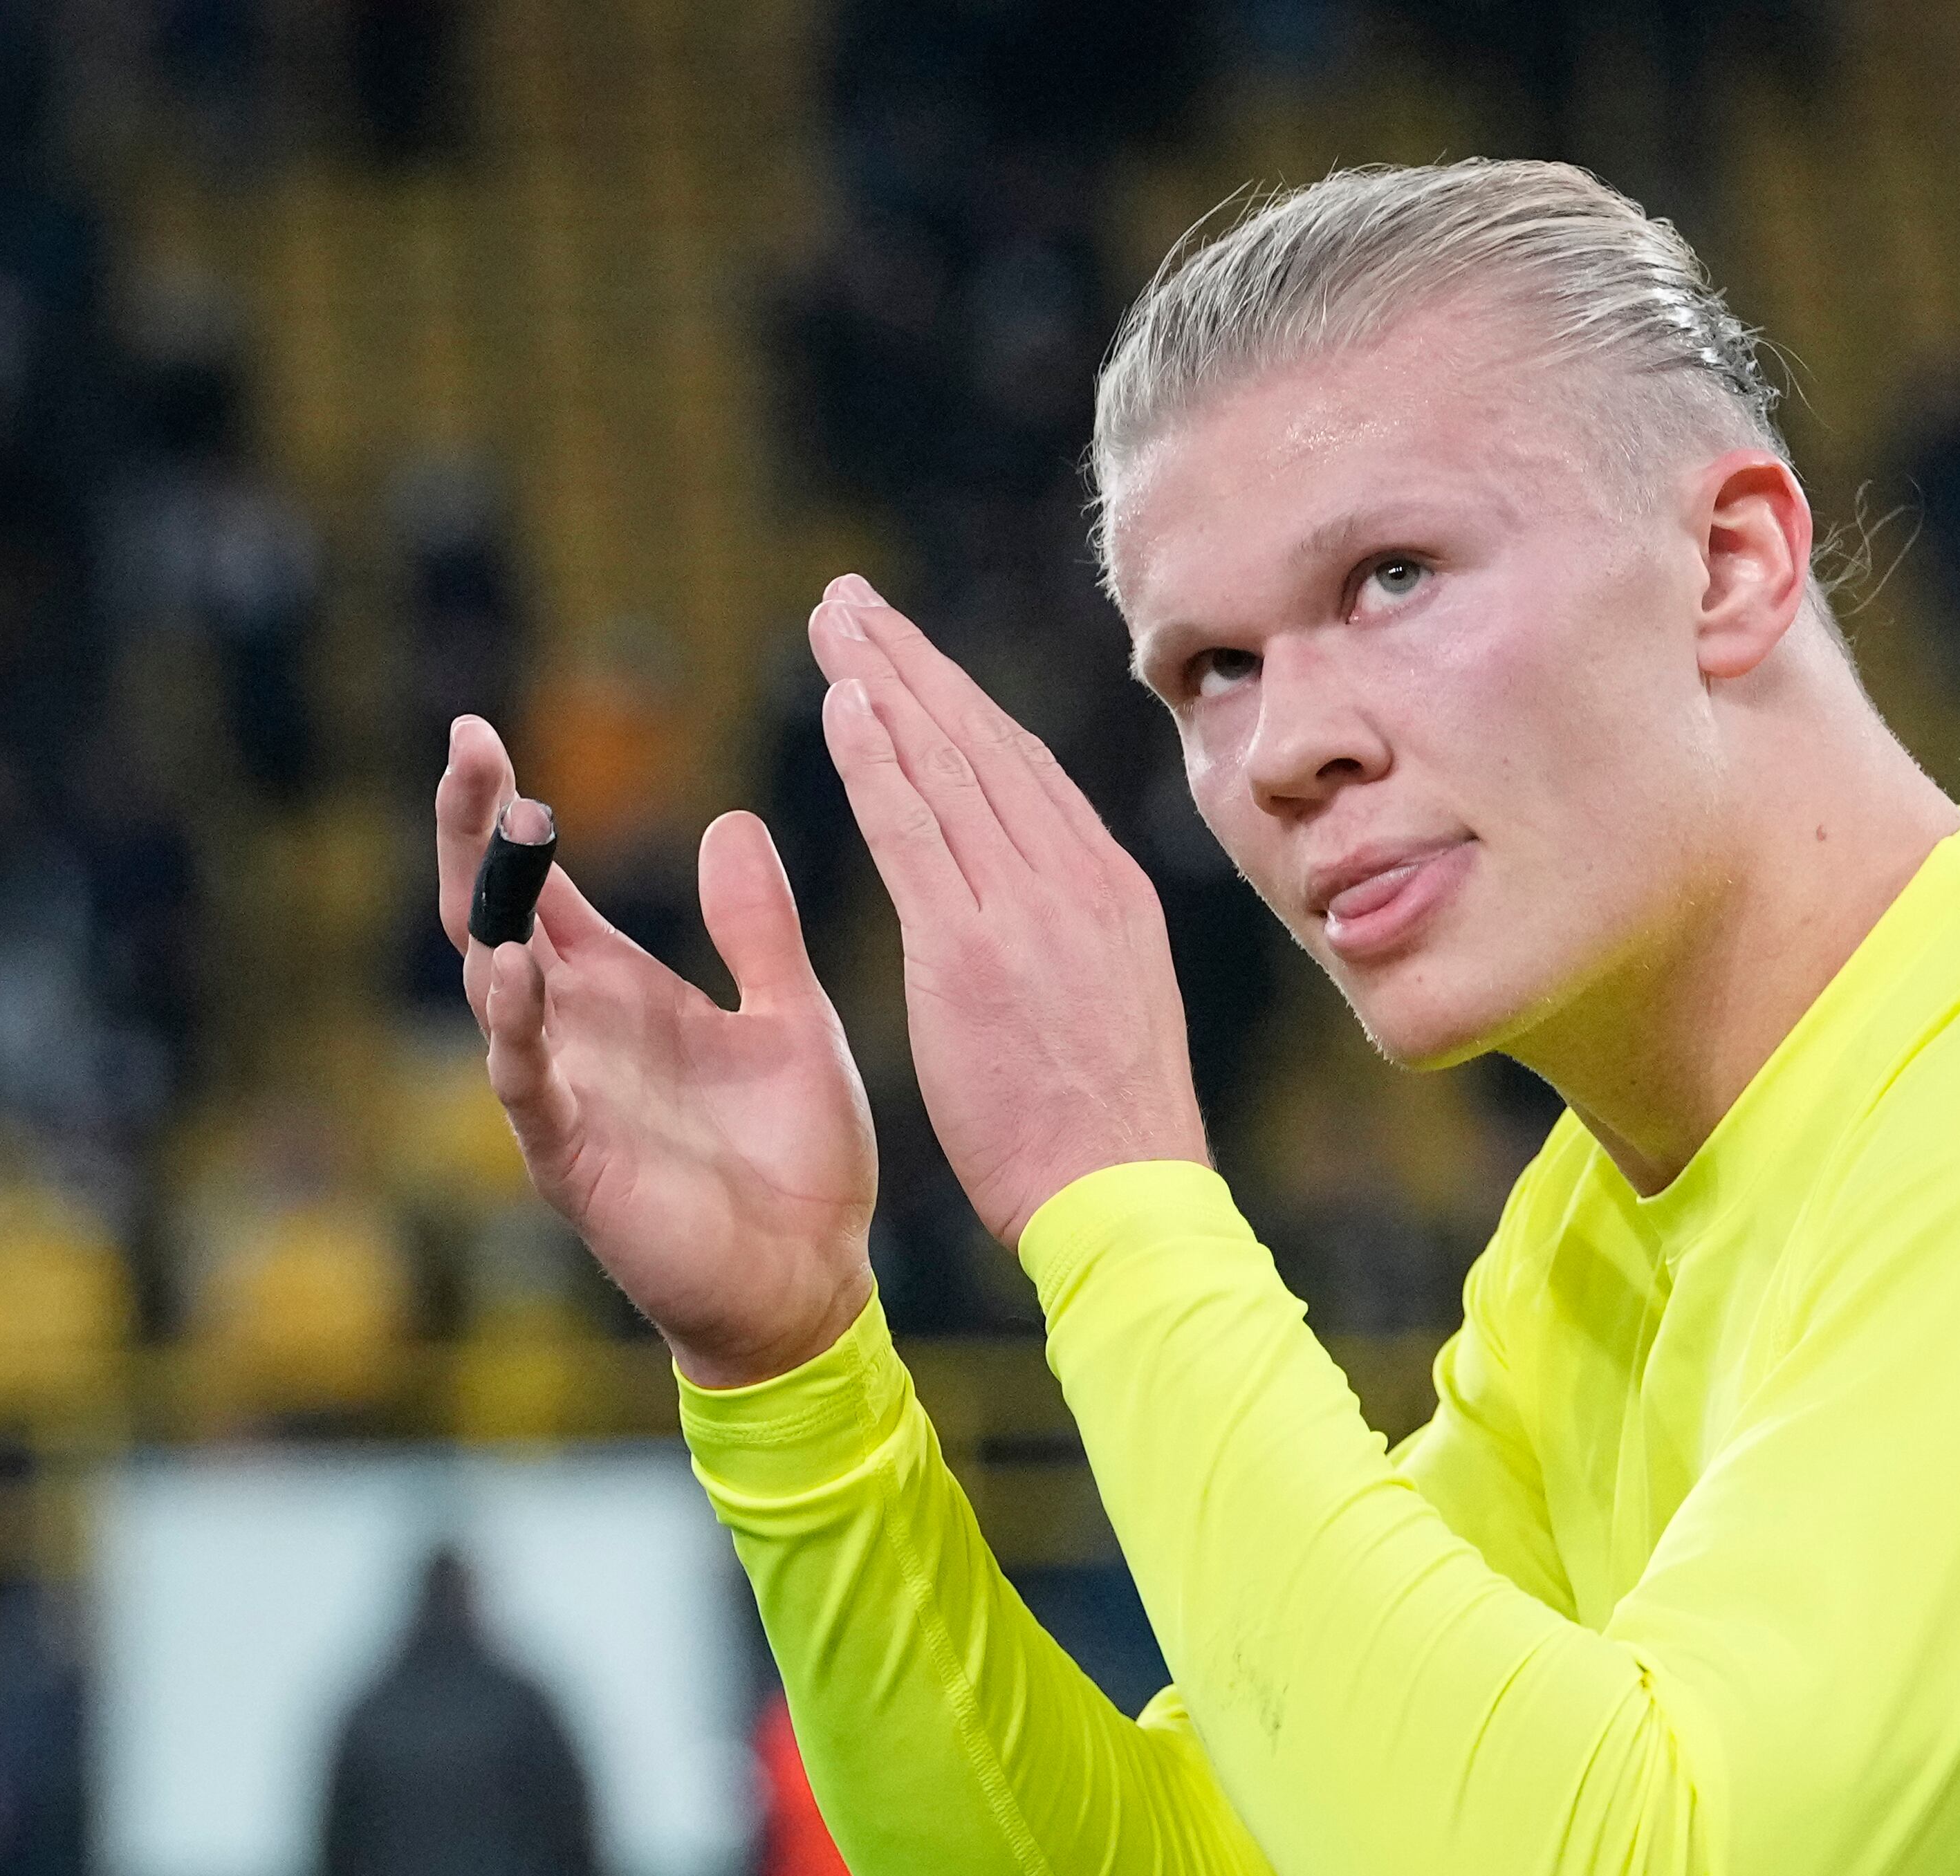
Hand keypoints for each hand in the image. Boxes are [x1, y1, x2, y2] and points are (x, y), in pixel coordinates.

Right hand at [434, 714, 877, 1386]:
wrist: (814, 1284)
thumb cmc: (799, 1161)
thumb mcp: (792, 1019)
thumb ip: (758, 930)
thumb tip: (732, 822)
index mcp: (624, 995)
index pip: (542, 889)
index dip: (507, 817)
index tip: (485, 734)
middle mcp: (577, 1034)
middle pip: (491, 914)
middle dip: (470, 833)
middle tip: (468, 746)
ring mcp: (566, 1093)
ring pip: (490, 986)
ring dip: (489, 909)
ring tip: (495, 826)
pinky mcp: (574, 1158)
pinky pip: (527, 1082)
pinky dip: (514, 1025)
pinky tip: (512, 969)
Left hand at [803, 576, 1208, 1248]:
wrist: (1126, 1194)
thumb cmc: (1109, 1132)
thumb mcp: (1111, 1006)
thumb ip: (1071, 941)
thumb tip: (1041, 911)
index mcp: (1109, 892)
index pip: (1024, 769)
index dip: (959, 700)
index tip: (908, 653)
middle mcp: (1074, 881)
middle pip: (981, 742)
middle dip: (911, 661)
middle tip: (851, 597)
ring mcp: (1027, 910)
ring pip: (947, 765)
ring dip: (883, 681)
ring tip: (833, 619)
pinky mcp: (971, 952)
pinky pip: (915, 830)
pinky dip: (878, 758)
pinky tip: (843, 700)